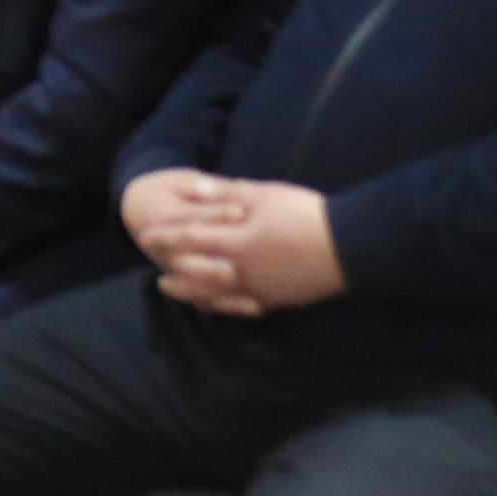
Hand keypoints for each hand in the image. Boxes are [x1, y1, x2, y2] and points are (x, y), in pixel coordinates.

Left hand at [130, 171, 345, 315]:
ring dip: (192, 293)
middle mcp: (242, 269)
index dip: (167, 238)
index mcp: (236, 240)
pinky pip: (241, 307)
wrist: (350, 247)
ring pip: (215, 295)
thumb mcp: (265, 195)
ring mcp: (259, 288)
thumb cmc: (306, 214)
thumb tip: (196, 188)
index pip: (190, 239)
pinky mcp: (277, 300)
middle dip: (174, 273)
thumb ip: (227, 194)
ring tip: (176, 292)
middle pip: (196, 274)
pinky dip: (221, 306)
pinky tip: (213, 305)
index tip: (146, 237)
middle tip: (155, 276)